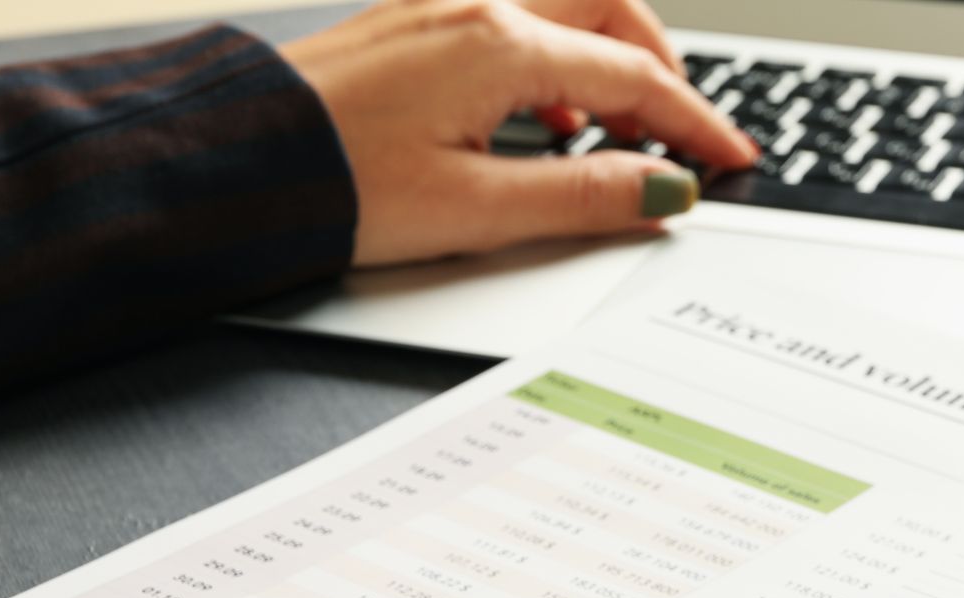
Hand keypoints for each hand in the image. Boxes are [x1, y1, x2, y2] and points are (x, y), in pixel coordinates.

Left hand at [280, 0, 757, 265]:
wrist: (233, 167)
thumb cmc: (333, 188)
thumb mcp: (477, 211)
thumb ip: (582, 196)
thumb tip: (661, 191)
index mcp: (501, 48)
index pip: (634, 79)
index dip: (695, 123)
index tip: (730, 160)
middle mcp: (475, 8)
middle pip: (611, 11)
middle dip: (662, 68)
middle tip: (683, 135)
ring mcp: (440, 8)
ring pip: (563, 2)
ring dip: (607, 55)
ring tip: (616, 131)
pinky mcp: (411, 24)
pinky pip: (511, 15)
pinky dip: (553, 56)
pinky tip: (539, 116)